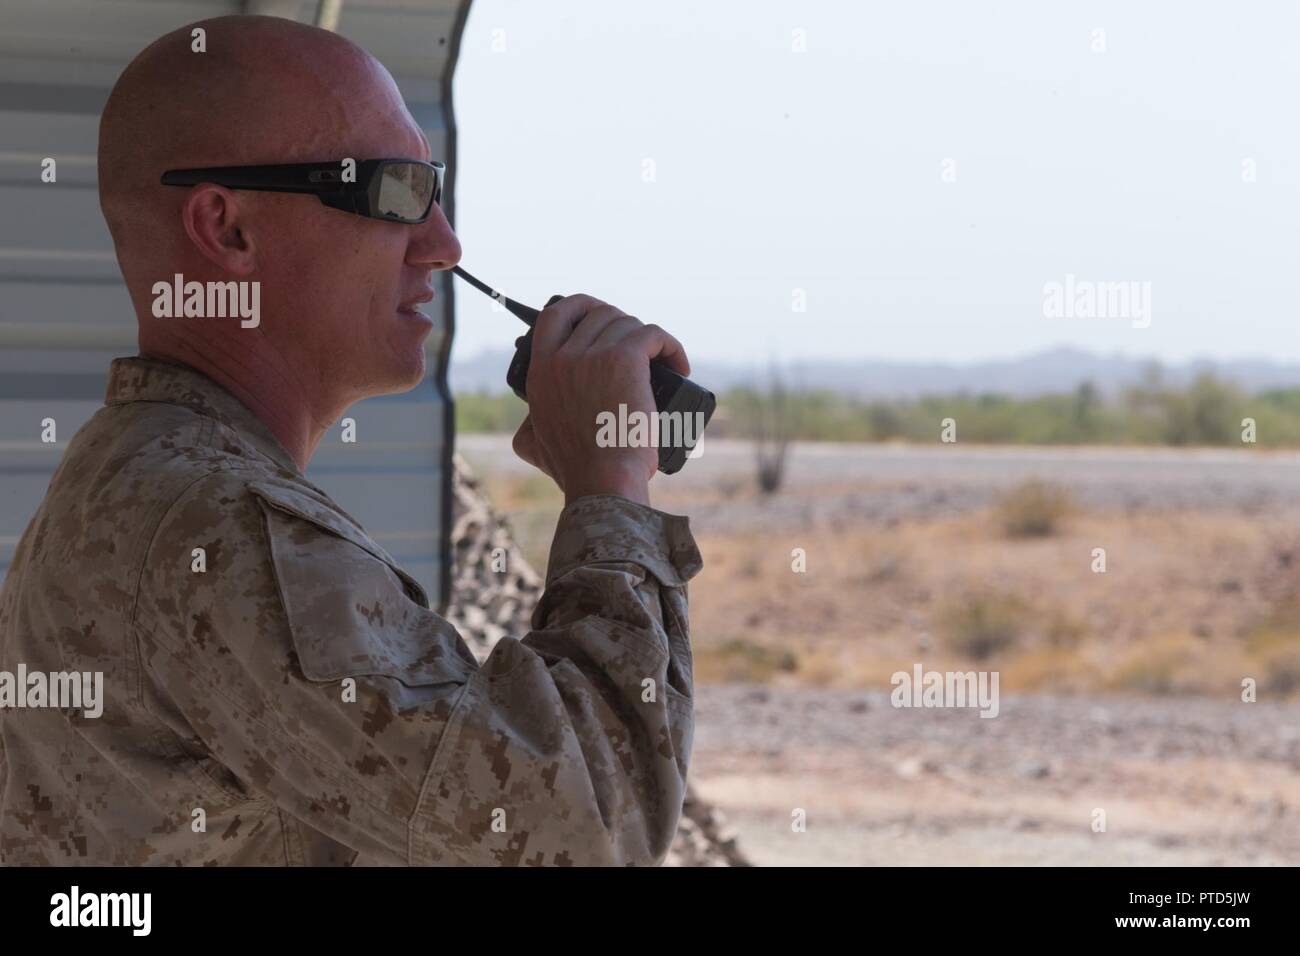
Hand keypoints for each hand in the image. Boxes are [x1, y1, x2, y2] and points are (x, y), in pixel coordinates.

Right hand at [510, 294, 689, 505]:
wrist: (602, 481)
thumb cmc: (577, 471)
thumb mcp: (533, 445)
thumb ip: (527, 426)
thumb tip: (529, 424)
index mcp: (541, 372)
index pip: (554, 316)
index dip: (580, 307)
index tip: (599, 316)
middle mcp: (562, 357)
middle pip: (598, 314)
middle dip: (623, 324)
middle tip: (641, 349)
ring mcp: (592, 355)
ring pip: (628, 323)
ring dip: (649, 339)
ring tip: (664, 365)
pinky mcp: (624, 359)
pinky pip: (654, 334)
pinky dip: (671, 346)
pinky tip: (680, 366)